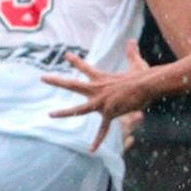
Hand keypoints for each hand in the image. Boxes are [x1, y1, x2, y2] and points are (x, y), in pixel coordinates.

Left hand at [44, 41, 160, 151]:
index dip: (76, 61)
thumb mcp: (136, 63)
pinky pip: (103, 129)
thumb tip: (132, 41)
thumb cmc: (144, 76)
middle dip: (57, 81)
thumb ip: (132, 53)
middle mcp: (98, 89)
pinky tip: (92, 150)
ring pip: (78, 109)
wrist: (148, 85)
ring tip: (49, 114)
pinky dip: (98, 140)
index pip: (86, 69)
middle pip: (73, 84)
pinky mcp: (109, 112)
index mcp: (103, 79)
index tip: (66, 55)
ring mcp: (102, 102)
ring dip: (63, 112)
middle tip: (43, 78)